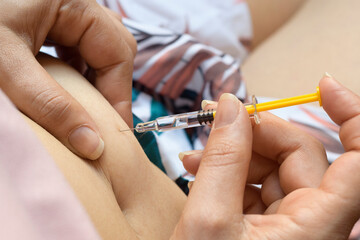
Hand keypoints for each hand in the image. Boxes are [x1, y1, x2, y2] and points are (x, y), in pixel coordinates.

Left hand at [0, 0, 135, 159]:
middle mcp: (74, 3)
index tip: (115, 132)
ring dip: (96, 82)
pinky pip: (79, 49)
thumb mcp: (5, 68)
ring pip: (98, 50)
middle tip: (102, 122)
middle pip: (115, 49)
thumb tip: (92, 144)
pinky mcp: (51, 22)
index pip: (117, 52)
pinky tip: (67, 91)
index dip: (120, 94)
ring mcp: (63, 12)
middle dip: (112, 87)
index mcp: (73, 1)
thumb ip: (51, 105)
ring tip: (87, 110)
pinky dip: (79, 74)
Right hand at [171, 75, 359, 238]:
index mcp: (317, 227)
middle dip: (257, 132)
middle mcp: (313, 223)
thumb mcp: (209, 220)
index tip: (323, 85)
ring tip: (196, 154)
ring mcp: (292, 224)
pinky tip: (200, 170)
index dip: (352, 115)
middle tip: (216, 121)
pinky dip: (231, 172)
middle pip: (302, 155)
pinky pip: (259, 185)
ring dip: (236, 152)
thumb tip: (230, 107)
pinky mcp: (270, 225)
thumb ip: (223, 158)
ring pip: (276, 168)